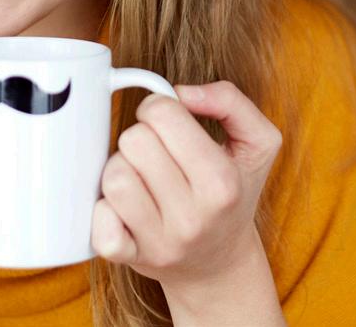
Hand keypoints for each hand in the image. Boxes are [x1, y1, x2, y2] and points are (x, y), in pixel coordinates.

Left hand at [90, 81, 283, 287]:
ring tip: (140, 176)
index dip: (160, 107)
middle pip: (134, 141)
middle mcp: (192, 217)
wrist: (219, 263)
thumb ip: (230, 101)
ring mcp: (159, 242)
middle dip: (141, 136)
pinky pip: (98, 224)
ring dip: (121, 168)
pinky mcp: (130, 259)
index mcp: (222, 183)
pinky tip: (123, 206)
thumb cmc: (234, 193)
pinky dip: (103, 209)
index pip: (163, 115)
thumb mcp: (257, 143)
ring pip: (113, 177)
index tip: (167, 123)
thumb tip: (182, 92)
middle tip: (156, 151)